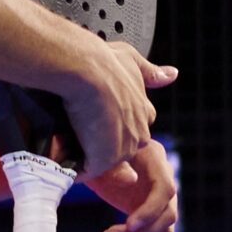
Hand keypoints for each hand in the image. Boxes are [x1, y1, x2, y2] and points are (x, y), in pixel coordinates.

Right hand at [64, 41, 176, 178]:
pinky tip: (59, 156)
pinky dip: (73, 167)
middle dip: (98, 145)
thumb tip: (172, 75)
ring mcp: (124, 149)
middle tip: (75, 131)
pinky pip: (88, 170)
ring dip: (84, 156)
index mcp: (145, 112)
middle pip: (118, 148)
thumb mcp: (132, 61)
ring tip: (63, 143)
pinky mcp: (105, 160)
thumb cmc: (104, 60)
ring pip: (103, 161)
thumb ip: (151, 72)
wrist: (87, 70)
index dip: (110, 125)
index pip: (132, 128)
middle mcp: (140, 134)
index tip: (92, 117)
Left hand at [82, 139, 177, 231]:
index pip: (165, 189)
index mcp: (154, 158)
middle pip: (168, 214)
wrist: (93, 156)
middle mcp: (163, 179)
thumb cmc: (95, 152)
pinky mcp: (151, 214)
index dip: (151, 210)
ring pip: (164, 230)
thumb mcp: (101, 156)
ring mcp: (160, 199)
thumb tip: (130, 180)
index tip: (129, 225)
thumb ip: (115, 167)